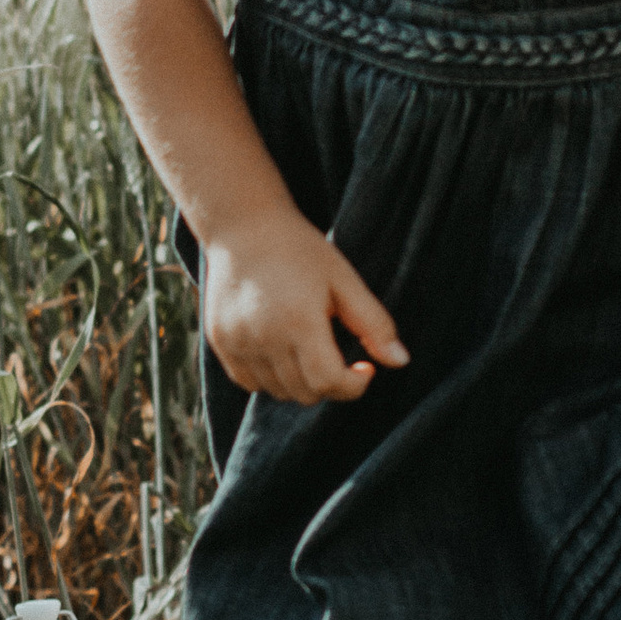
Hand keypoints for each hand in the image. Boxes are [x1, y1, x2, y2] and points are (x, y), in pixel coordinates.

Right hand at [203, 213, 408, 403]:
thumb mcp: (344, 280)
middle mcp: (262, 337)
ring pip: (278, 392)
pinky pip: (250, 382)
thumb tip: (400, 362)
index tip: (364, 368)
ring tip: (309, 348)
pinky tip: (281, 349)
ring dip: (301, 382)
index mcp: (298, 321)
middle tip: (338, 356)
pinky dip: (271, 378)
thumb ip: (374, 323)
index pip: (328, 382)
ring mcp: (236, 342)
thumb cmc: (300, 249)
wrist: (242, 226)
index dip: (354, 385)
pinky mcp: (219, 342)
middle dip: (331, 384)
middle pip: (305, 393)